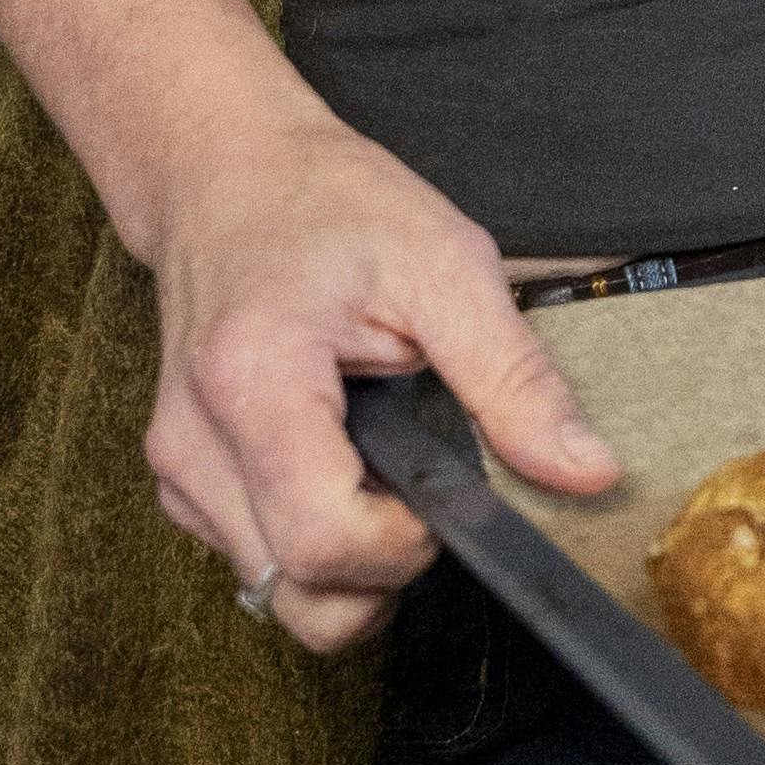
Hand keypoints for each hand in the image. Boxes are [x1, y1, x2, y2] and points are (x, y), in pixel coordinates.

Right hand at [139, 88, 622, 654]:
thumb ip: (515, 379)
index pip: (323, 543)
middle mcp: (193, 442)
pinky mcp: (180, 483)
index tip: (445, 488)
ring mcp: (176, 469)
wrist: (225, 173)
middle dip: (383, 569)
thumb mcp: (444, 264)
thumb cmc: (329, 203)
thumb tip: (587, 472)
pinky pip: (255, 560)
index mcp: (254, 380)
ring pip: (274, 592)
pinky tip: (339, 462)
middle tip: (422, 482)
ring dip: (348, 564)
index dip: (405, 544)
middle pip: (296, 591)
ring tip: (381, 465)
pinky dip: (310, 540)